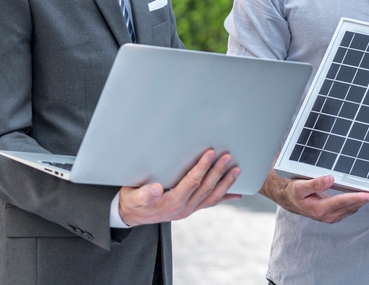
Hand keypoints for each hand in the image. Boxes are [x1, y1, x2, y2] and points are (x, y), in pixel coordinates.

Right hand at [118, 149, 240, 225]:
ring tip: (237, 170)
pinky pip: (210, 203)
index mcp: (171, 202)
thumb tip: (155, 189)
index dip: (202, 167)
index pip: (191, 182)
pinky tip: (236, 193)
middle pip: (206, 188)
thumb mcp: (133, 197)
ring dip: (226, 183)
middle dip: (218, 171)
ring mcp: (189, 209)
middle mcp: (183, 208)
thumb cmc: (132, 201)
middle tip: (228, 156)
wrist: (131, 214)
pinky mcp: (190, 208)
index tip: (211, 153)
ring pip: (212, 196)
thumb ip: (143, 194)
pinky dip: (224, 197)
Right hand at [261, 171, 368, 222]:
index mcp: (319, 209)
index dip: (357, 198)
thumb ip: (315, 183)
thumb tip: (329, 178)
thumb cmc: (294, 192)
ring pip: (350, 210)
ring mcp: (330, 216)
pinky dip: (354, 203)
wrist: (288, 198)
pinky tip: (360, 197)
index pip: (342, 202)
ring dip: (360, 202)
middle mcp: (326, 215)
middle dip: (362, 200)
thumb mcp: (300, 186)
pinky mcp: (332, 214)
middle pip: (349, 207)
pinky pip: (347, 210)